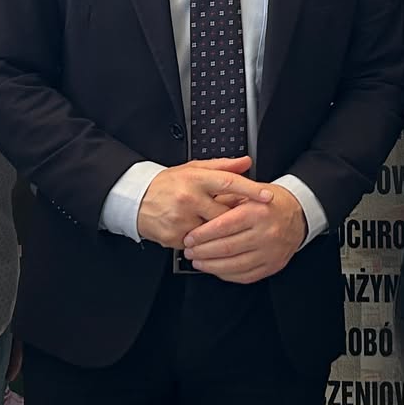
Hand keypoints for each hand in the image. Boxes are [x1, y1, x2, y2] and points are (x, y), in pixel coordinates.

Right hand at [135, 158, 254, 248]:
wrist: (135, 200)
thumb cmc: (166, 184)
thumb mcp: (192, 169)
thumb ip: (222, 166)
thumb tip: (246, 162)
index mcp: (195, 178)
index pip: (228, 182)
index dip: (251, 189)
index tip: (268, 196)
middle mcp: (189, 198)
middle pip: (225, 213)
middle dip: (233, 216)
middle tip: (234, 214)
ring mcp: (181, 219)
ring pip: (213, 230)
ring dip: (217, 229)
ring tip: (209, 220)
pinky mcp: (175, 237)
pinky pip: (199, 242)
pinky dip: (202, 239)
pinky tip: (194, 229)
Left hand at [181, 183, 305, 283]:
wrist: (299, 213)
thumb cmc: (270, 202)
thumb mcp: (248, 192)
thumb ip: (224, 201)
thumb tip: (198, 213)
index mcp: (257, 212)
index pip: (223, 226)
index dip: (202, 234)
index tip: (189, 237)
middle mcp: (266, 233)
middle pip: (227, 247)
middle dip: (203, 251)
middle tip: (189, 250)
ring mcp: (271, 252)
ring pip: (234, 265)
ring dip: (211, 266)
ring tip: (198, 261)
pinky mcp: (273, 265)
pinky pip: (245, 275)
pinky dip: (227, 274)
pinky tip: (216, 269)